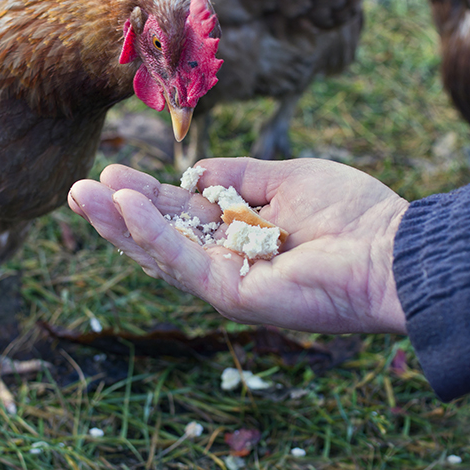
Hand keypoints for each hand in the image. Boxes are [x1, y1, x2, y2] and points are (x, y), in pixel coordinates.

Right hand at [68, 157, 409, 334]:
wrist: (391, 249)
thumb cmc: (348, 213)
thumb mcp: (283, 178)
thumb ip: (235, 175)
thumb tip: (193, 174)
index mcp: (238, 234)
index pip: (181, 215)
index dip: (146, 196)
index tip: (113, 173)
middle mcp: (226, 261)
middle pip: (160, 237)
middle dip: (118, 214)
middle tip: (78, 189)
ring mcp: (227, 282)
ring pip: (161, 254)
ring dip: (120, 225)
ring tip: (82, 196)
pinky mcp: (234, 296)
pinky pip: (184, 263)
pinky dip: (153, 236)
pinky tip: (124, 208)